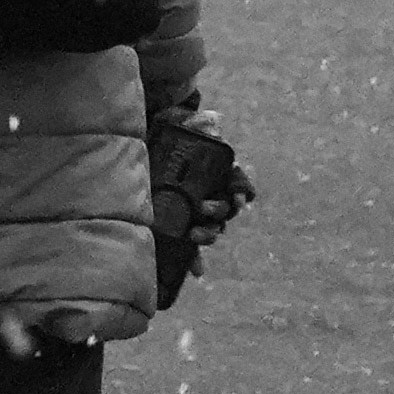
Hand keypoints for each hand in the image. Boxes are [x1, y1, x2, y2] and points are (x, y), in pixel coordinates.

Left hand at [147, 109, 252, 301]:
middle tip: (203, 208)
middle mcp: (212, 192)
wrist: (153, 140)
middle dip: (218, 213)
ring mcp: (195, 208)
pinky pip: (191, 246)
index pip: (239, 185)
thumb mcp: (186, 123)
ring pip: (212, 228)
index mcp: (219, 172)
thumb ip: (201, 123)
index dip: (241, 193)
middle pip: (225, 210)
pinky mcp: (178, 220)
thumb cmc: (174, 133)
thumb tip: (214, 121)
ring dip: (208, 234)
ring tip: (194, 234)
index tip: (238, 199)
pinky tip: (197, 271)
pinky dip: (196, 260)